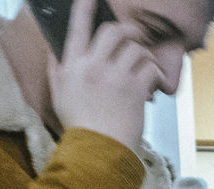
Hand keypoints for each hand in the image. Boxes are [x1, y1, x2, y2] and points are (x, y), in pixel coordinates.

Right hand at [47, 0, 162, 148]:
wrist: (98, 149)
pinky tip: (153, 80)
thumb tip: (57, 46)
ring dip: (144, 53)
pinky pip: (150, 67)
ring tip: (144, 65)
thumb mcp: (58, 93)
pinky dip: (155, 71)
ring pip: (135, 48)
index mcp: (72, 65)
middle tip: (134, 37)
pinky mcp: (134, 89)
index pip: (77, 27)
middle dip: (128, 29)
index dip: (84, 7)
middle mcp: (93, 65)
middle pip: (113, 30)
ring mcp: (115, 76)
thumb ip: (57, 67)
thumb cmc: (80, 124)